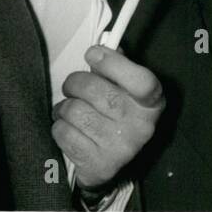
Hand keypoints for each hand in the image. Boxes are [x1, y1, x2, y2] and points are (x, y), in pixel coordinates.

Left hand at [52, 45, 164, 191]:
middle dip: (75, 82)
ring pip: (75, 112)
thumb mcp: (124, 90)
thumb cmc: (115, 115)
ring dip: (64, 107)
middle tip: (71, 86)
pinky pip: (64, 133)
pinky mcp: (99, 165)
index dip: (114, 64)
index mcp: (152, 103)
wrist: (110, 161)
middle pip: (98, 92)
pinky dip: (59, 127)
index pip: (141, 81)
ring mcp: (121, 149)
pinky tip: (69, 128)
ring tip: (69, 110)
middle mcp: (142, 127)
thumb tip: (104, 45)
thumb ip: (117, 67)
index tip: (92, 54)